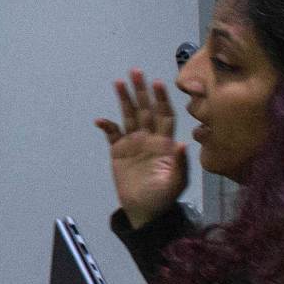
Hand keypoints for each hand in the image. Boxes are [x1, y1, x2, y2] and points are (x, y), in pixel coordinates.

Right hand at [96, 68, 186, 229]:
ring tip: (118, 82)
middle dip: (141, 90)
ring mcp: (134, 143)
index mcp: (165, 143)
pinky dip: (107, 126)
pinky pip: (112, 134)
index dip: (161, 99)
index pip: (165, 115)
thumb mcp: (176, 183)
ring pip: (129, 116)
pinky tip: (100, 120)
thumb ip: (180, 163)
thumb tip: (182, 143)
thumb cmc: (163, 198)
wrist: (144, 211)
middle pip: (145, 109)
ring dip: (124, 100)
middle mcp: (150, 138)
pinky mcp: (119, 151)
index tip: (158, 83)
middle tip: (136, 72)